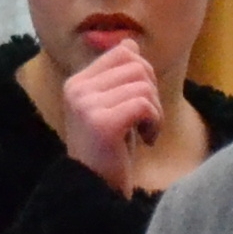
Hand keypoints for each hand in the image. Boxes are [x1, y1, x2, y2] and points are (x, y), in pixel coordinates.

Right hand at [59, 41, 170, 193]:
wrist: (96, 190)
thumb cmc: (110, 150)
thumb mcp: (112, 106)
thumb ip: (119, 76)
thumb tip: (131, 42)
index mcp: (77, 82)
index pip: (123, 52)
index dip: (144, 74)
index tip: (140, 103)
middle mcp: (77, 89)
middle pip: (137, 65)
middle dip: (152, 92)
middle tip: (147, 120)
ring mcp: (87, 105)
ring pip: (143, 85)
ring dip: (155, 110)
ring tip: (146, 131)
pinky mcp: (102, 123)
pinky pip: (144, 104)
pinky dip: (155, 122)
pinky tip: (147, 140)